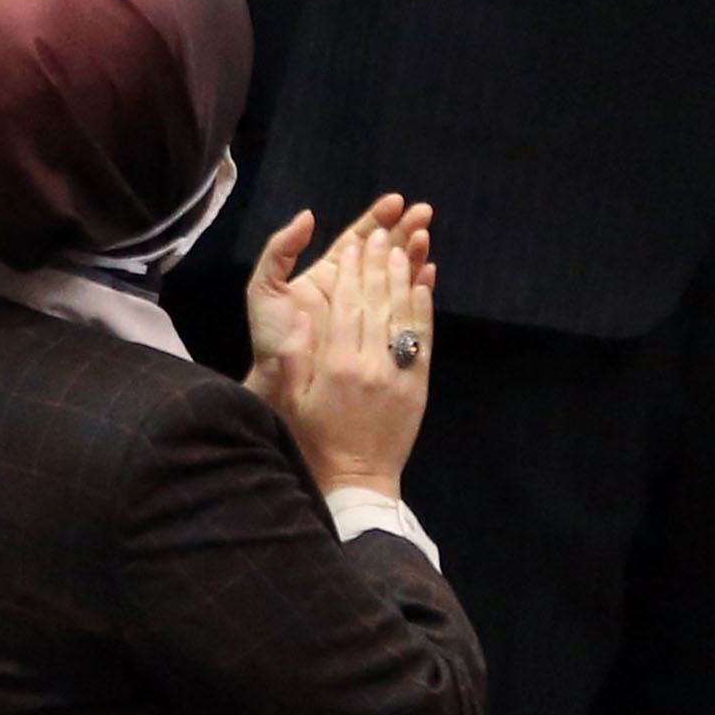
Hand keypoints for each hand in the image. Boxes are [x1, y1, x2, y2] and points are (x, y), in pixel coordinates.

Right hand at [258, 217, 433, 499]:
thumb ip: (294, 362)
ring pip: (402, 314)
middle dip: (376, 263)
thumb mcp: (291, 402)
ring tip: (401, 244)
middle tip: (378, 232)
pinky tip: (424, 282)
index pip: (346, 305)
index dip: (350, 271)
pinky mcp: (419, 384)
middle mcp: (370, 364)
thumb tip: (296, 320)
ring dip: (402, 276)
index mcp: (336, 366)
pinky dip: (423, 308)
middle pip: (375, 302)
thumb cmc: (315, 440)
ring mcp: (399, 374)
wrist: (356, 481)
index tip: (352, 243)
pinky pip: (423, 338)